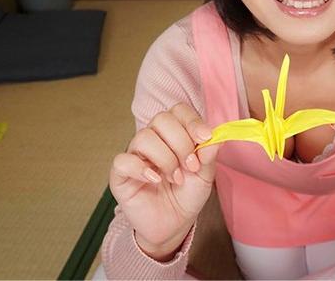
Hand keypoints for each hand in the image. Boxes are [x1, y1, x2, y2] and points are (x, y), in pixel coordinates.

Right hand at [109, 103, 220, 257]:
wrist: (174, 223)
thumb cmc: (187, 194)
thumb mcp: (204, 175)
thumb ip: (208, 155)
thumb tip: (214, 137)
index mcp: (174, 133)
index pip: (178, 110)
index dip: (192, 121)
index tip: (204, 138)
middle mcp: (153, 139)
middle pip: (161, 119)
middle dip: (181, 142)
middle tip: (191, 166)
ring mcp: (135, 154)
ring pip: (144, 137)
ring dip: (166, 158)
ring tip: (176, 178)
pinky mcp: (120, 174)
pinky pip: (123, 160)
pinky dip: (141, 169)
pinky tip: (156, 180)